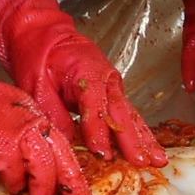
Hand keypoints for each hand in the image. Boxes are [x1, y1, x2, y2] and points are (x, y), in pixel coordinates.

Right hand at [0, 54, 88, 194]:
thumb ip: (8, 127)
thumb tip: (12, 152)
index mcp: (27, 109)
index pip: (58, 140)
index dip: (69, 164)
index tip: (75, 182)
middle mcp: (28, 118)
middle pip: (61, 155)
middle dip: (71, 183)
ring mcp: (15, 130)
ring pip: (44, 166)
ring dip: (43, 188)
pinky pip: (14, 171)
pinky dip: (13, 184)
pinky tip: (11, 191)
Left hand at [11, 24, 163, 167]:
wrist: (44, 33)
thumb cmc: (38, 54)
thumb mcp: (36, 82)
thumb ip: (52, 111)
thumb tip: (65, 141)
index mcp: (87, 72)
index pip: (95, 107)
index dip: (99, 132)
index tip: (103, 153)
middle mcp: (106, 79)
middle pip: (121, 112)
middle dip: (132, 140)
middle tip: (142, 162)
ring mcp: (112, 85)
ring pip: (130, 114)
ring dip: (144, 139)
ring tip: (158, 160)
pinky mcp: (112, 92)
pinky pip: (127, 113)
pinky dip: (139, 132)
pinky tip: (150, 149)